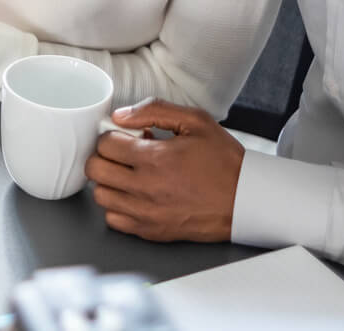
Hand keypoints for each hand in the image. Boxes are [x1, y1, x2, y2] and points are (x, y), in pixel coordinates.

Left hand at [85, 99, 243, 241]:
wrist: (248, 201)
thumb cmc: (224, 162)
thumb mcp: (195, 122)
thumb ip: (153, 111)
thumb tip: (120, 116)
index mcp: (154, 158)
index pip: (105, 144)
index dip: (112, 136)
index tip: (125, 137)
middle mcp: (145, 188)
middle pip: (95, 169)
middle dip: (104, 156)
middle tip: (121, 154)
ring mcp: (147, 213)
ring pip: (101, 195)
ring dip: (109, 181)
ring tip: (128, 173)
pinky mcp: (152, 231)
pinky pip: (114, 219)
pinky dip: (117, 206)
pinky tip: (134, 195)